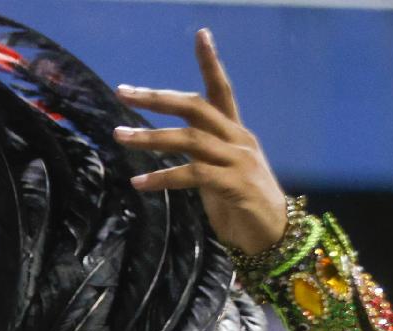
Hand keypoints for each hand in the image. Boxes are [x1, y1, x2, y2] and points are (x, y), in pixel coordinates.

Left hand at [113, 29, 288, 254]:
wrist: (272, 236)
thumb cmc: (242, 204)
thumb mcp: (221, 171)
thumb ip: (202, 154)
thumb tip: (172, 142)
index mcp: (235, 132)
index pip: (221, 89)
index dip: (211, 62)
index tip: (200, 33)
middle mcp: (238, 139)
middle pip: (195, 107)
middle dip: (158, 98)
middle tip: (124, 91)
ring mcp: (237, 160)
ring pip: (189, 139)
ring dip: (150, 137)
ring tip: (120, 136)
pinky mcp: (232, 185)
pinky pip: (191, 175)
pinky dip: (163, 177)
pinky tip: (139, 182)